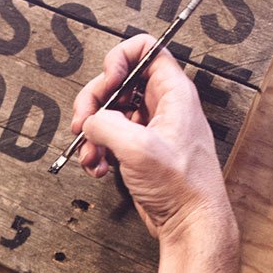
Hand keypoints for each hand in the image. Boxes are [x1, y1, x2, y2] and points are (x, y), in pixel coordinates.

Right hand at [70, 35, 234, 244]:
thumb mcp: (137, 147)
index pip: (146, 49)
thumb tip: (90, 122)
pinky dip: (97, 150)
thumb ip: (105, 123)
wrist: (190, 223)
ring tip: (90, 153)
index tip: (108, 82)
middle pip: (118, 81)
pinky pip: (110, 137)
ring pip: (109, 111)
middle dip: (94, 101)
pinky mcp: (140, 149)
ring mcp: (150, 128)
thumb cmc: (181, 185)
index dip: (120, 59)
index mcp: (172, 93)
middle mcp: (162, 105)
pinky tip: (98, 167)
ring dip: (91, 131)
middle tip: (82, 122)